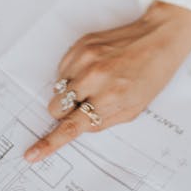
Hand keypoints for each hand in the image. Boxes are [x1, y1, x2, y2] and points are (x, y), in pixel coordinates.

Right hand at [24, 2, 190, 161]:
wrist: (158, 37)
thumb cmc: (151, 74)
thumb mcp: (134, 108)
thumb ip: (103, 121)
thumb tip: (77, 126)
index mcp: (110, 97)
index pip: (71, 126)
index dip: (49, 143)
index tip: (32, 154)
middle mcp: (94, 77)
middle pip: (56, 107)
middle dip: (65, 112)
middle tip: (85, 105)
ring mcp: (85, 58)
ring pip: (57, 89)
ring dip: (71, 92)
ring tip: (95, 83)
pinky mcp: (81, 45)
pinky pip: (62, 69)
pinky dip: (73, 75)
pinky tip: (93, 70)